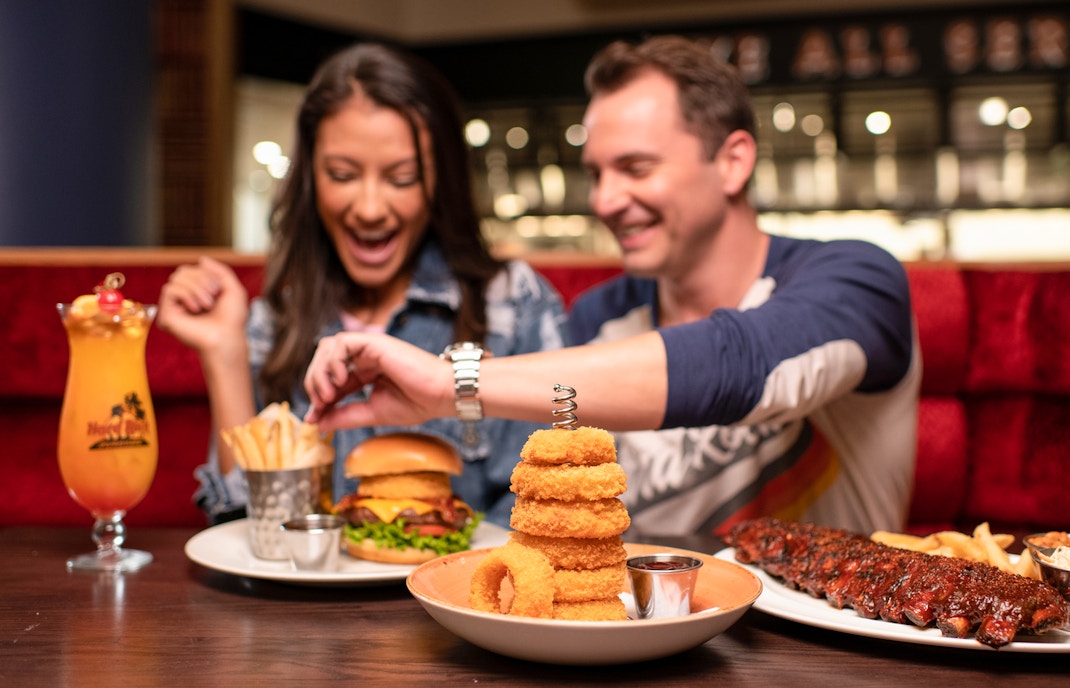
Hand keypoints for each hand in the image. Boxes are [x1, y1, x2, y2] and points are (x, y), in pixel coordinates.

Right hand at [156, 256, 248, 356]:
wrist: (227, 337)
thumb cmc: (232, 317)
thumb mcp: (232, 288)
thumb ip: (220, 271)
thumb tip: (201, 260)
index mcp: (195, 293)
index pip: (191, 269)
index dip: (206, 274)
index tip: (219, 289)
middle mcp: (182, 300)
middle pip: (182, 271)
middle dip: (202, 279)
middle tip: (214, 296)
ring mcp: (173, 308)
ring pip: (175, 278)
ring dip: (196, 288)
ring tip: (207, 304)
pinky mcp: (166, 316)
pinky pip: (169, 289)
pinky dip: (186, 295)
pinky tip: (195, 309)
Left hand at [303, 332, 453, 432]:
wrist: (442, 395)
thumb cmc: (418, 403)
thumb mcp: (373, 413)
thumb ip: (345, 416)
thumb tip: (318, 424)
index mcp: (365, 372)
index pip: (331, 379)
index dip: (318, 397)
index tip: (314, 419)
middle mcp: (365, 357)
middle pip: (323, 359)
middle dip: (314, 382)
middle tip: (320, 405)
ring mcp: (369, 347)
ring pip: (328, 347)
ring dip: (320, 371)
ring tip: (328, 394)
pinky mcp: (375, 342)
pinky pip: (342, 342)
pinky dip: (334, 360)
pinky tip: (341, 380)